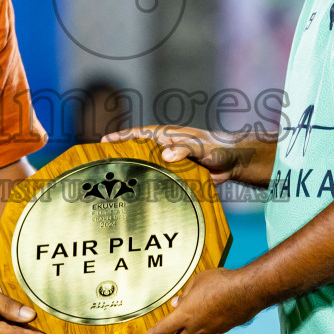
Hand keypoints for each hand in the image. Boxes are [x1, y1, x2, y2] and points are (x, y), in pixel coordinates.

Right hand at [102, 125, 250, 184]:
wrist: (232, 164)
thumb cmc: (216, 149)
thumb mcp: (201, 147)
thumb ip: (185, 149)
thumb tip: (166, 155)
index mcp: (167, 136)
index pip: (139, 134)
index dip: (121, 137)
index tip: (104, 141)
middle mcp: (164, 148)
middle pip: (138, 151)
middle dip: (120, 156)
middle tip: (101, 165)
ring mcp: (168, 163)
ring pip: (146, 167)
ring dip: (132, 174)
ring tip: (112, 185)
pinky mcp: (174, 177)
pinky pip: (157, 181)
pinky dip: (146, 188)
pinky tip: (137, 199)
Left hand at [131, 268, 262, 333]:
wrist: (250, 290)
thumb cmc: (222, 282)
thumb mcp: (197, 282)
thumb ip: (185, 295)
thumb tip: (177, 303)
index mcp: (186, 315)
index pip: (160, 331)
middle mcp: (197, 327)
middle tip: (177, 322)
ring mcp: (211, 330)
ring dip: (192, 325)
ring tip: (203, 304)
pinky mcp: (223, 329)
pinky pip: (209, 328)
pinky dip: (208, 320)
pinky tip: (218, 305)